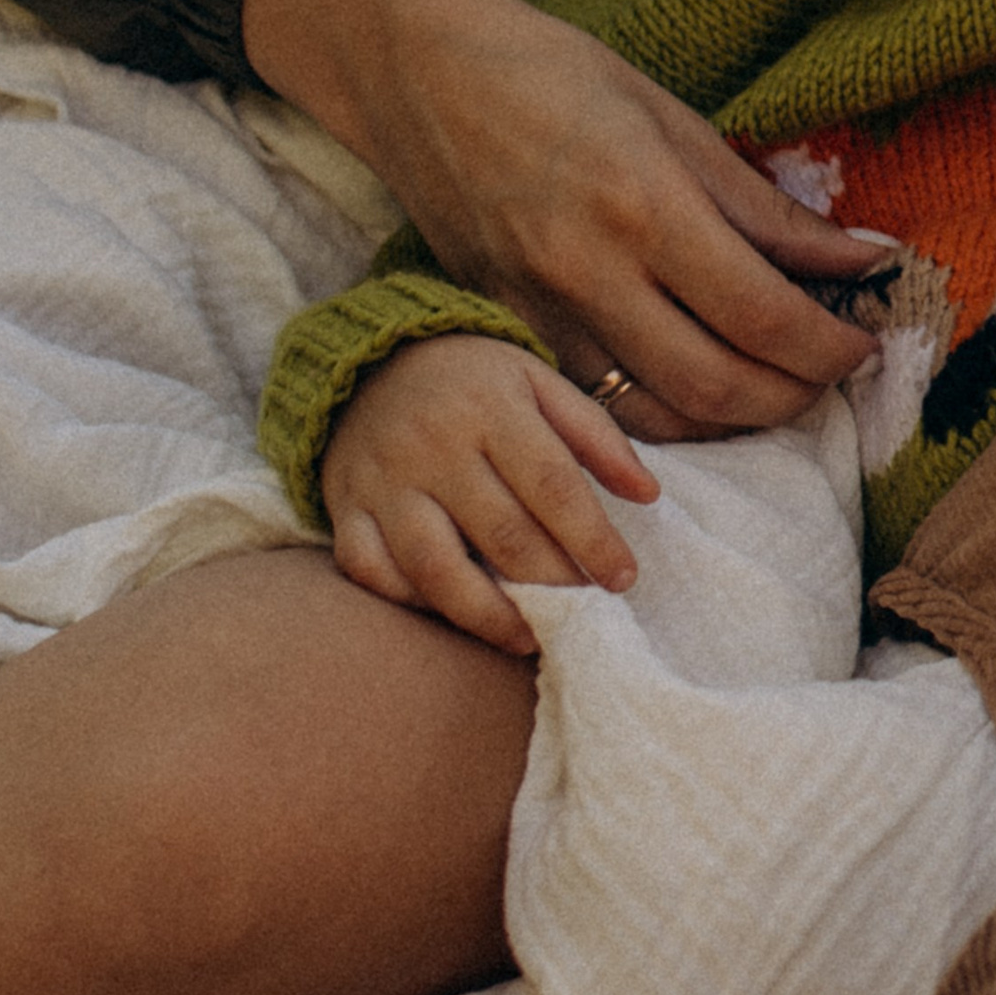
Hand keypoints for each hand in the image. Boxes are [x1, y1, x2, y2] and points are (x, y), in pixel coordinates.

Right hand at [244, 0, 884, 430]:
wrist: (425, 79)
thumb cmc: (558, 77)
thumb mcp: (676, 120)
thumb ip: (767, 208)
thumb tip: (860, 257)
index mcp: (644, 204)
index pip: (762, 313)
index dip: (828, 344)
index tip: (866, 342)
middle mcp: (592, 274)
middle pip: (718, 384)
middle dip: (796, 395)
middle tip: (835, 375)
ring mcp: (544, 315)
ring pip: (660, 415)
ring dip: (737, 420)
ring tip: (782, 390)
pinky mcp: (512, 334)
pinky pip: (602, 408)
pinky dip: (667, 418)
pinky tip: (705, 394)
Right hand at [324, 333, 660, 655]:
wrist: (372, 359)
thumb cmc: (473, 380)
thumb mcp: (538, 381)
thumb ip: (595, 435)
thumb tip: (649, 494)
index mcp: (491, 406)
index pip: (552, 483)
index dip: (592, 538)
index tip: (624, 578)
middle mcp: (434, 445)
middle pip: (501, 533)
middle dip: (552, 582)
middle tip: (585, 613)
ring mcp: (384, 482)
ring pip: (434, 567)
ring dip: (486, 614)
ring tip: (528, 635)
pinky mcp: (346, 509)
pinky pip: (372, 572)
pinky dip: (411, 602)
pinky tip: (454, 614)